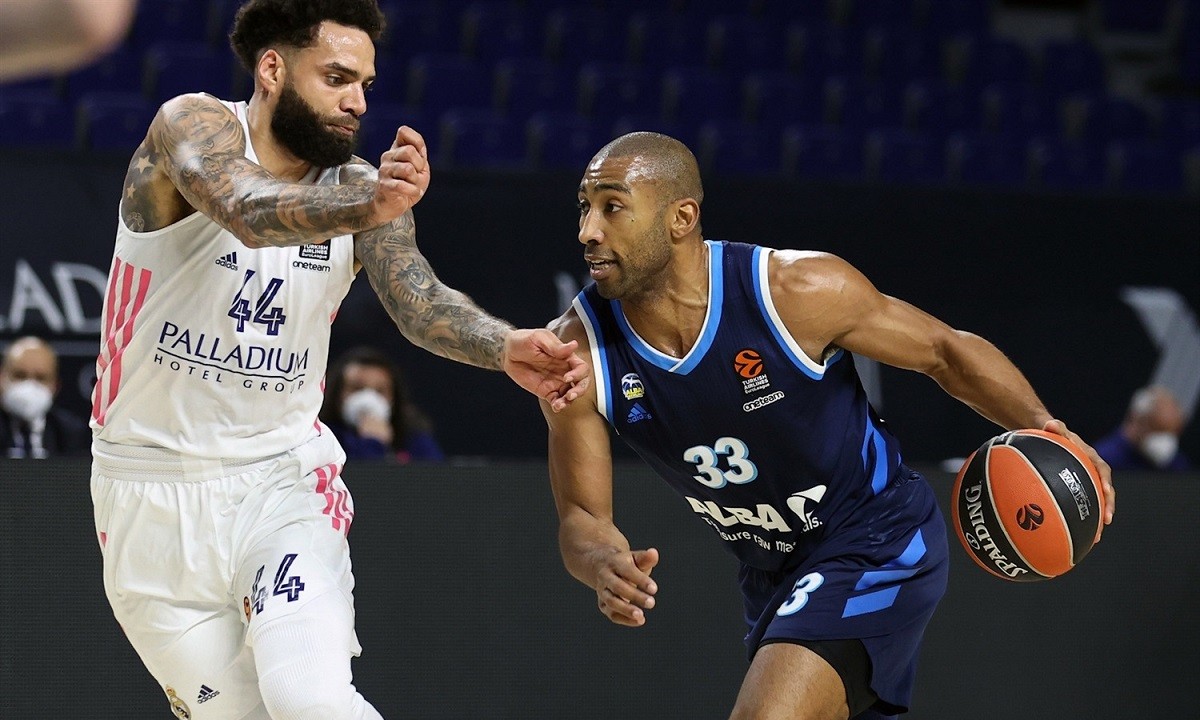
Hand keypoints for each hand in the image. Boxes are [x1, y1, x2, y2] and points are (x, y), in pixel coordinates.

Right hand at [370, 126, 429, 225]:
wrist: (394, 205)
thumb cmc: (408, 184)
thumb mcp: (420, 167)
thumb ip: (420, 154)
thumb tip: (419, 150)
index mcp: (396, 148)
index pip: (403, 131)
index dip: (418, 143)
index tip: (420, 156)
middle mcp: (388, 156)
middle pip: (409, 151)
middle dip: (419, 165)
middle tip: (417, 175)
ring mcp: (385, 170)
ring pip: (407, 169)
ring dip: (416, 180)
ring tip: (412, 185)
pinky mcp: (384, 185)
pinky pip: (402, 185)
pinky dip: (413, 190)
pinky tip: (413, 192)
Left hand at [502, 328, 590, 411]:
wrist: (508, 352)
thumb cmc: (524, 340)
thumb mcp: (539, 338)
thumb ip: (555, 346)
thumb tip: (573, 346)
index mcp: (565, 357)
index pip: (581, 367)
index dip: (578, 374)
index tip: (567, 377)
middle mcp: (564, 370)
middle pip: (581, 382)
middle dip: (579, 390)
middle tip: (570, 394)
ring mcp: (555, 382)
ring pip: (570, 394)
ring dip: (569, 401)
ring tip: (560, 403)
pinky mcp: (546, 391)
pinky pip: (556, 400)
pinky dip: (559, 405)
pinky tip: (556, 406)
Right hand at [592, 547, 658, 626]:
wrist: (601, 566)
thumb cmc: (624, 563)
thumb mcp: (634, 557)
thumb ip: (645, 558)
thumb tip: (654, 553)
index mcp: (614, 563)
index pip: (627, 571)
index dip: (640, 580)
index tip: (654, 589)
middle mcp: (605, 577)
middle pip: (618, 587)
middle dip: (634, 596)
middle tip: (652, 603)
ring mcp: (602, 591)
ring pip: (611, 602)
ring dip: (626, 610)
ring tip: (641, 616)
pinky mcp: (603, 603)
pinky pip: (611, 614)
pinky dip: (625, 619)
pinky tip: (639, 621)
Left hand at [1042, 419, 1114, 539]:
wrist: (1046, 436)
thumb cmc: (1051, 432)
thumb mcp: (1054, 428)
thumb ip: (1055, 427)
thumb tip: (1050, 423)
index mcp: (1090, 457)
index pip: (1102, 470)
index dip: (1105, 481)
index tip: (1106, 491)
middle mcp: (1092, 471)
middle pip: (1104, 491)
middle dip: (1107, 506)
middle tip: (1106, 521)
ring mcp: (1085, 482)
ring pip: (1095, 503)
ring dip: (1096, 519)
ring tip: (1095, 537)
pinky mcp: (1076, 490)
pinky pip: (1081, 506)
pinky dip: (1081, 519)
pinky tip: (1076, 536)